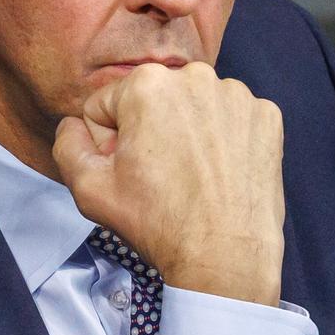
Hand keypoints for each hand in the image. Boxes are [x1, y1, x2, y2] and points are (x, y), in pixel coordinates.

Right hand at [53, 62, 284, 304]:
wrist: (225, 257)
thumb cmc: (159, 224)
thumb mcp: (89, 189)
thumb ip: (67, 144)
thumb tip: (74, 125)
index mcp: (147, 85)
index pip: (106, 106)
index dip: (108, 144)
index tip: (127, 173)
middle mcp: (195, 77)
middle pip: (151, 102)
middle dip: (148, 133)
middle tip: (159, 178)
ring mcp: (237, 96)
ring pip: (192, 109)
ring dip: (187, 135)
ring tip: (191, 177)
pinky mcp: (266, 116)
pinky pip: (231, 119)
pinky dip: (223, 141)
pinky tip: (219, 172)